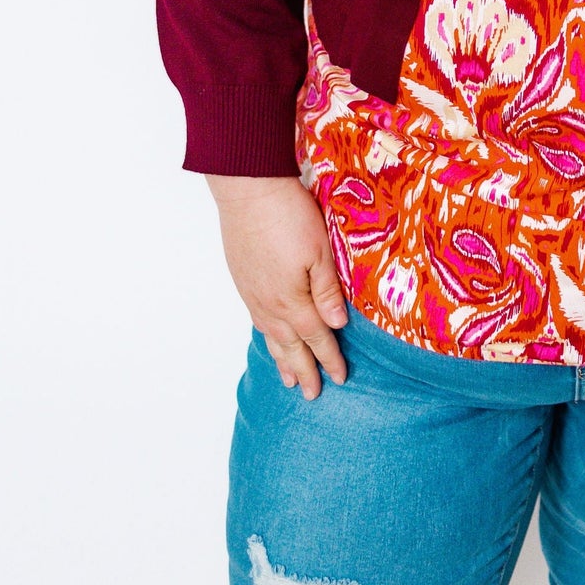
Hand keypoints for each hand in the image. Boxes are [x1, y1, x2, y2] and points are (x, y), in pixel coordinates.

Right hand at [206, 175, 348, 398]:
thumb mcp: (321, 250)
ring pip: (271, 336)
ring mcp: (253, 294)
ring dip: (282, 359)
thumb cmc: (290, 215)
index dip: (330, 358)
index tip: (340, 377)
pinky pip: (257, 320)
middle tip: (313, 394)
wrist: (249, 191)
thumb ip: (328, 291)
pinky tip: (270, 337)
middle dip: (305, 370)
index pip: (316, 337)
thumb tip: (337, 326)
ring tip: (289, 379)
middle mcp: (270, 304)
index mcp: (292, 300)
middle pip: (291, 345)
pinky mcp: (243, 280)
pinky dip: (266, 337)